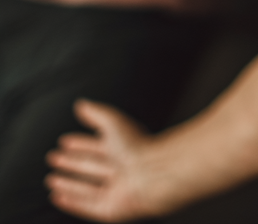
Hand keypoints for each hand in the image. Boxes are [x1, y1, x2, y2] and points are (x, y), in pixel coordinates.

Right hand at [45, 99, 183, 221]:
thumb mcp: (114, 123)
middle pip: (90, 165)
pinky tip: (58, 197)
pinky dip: (71, 202)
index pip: (96, 144)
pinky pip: (87, 205)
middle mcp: (119, 168)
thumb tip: (82, 104)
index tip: (64, 141)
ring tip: (51, 179)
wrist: (151, 175)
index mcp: (123, 147)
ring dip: (67, 183)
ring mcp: (115, 189)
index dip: (80, 143)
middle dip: (71, 162)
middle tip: (54, 158)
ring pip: (86, 186)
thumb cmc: (137, 148)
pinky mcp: (111, 208)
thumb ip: (97, 114)